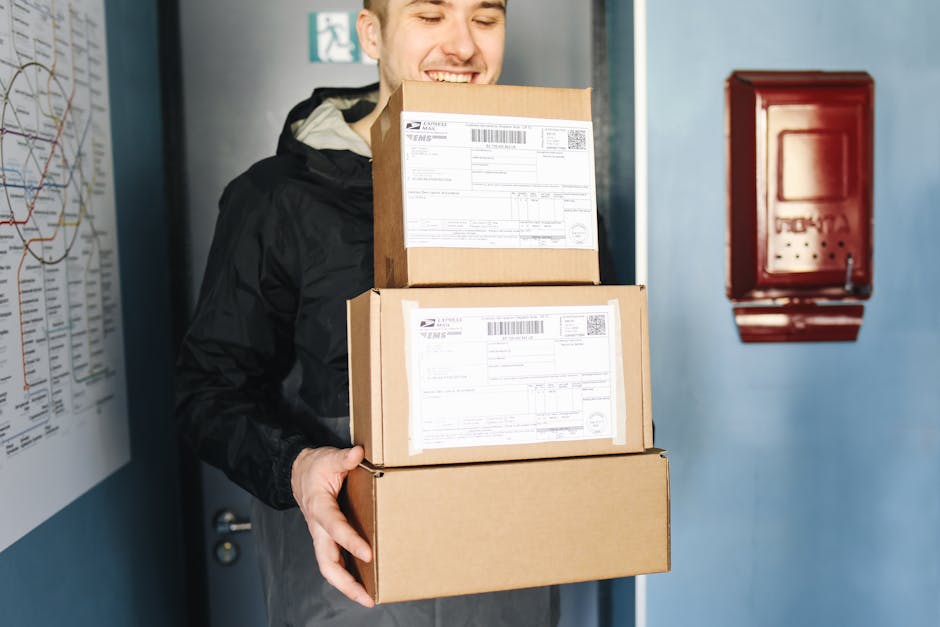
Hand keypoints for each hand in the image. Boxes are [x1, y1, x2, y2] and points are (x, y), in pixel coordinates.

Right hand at [291, 445, 374, 607]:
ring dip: (347, 585)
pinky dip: (347, 574)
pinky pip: (334, 560)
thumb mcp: (328, 457)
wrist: (297, 472)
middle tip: (367, 596)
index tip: (368, 553)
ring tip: (368, 598)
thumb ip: (344, 458)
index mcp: (319, 507)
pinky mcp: (326, 538)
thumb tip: (358, 453)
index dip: (350, 541)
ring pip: (329, 567)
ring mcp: (321, 535)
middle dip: (346, 582)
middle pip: (327, 563)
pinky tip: (363, 582)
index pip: (335, 528)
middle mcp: (318, 527)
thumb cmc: (314, 467)